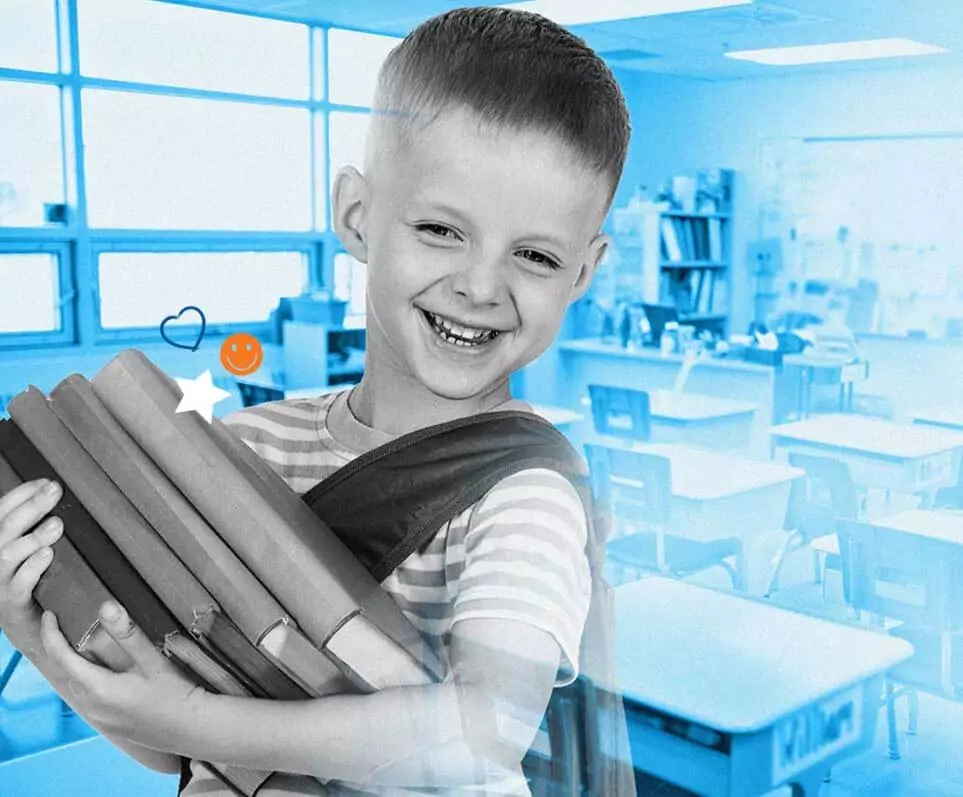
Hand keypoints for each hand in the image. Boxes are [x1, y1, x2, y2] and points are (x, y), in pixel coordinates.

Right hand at [0, 479, 64, 657]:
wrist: (28, 627)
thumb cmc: (32, 580)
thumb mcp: (30, 550)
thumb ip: (37, 527)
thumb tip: (57, 496)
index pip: (1, 511)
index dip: (21, 494)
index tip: (46, 482)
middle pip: (5, 527)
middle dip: (31, 506)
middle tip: (55, 491)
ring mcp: (0, 582)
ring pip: (8, 555)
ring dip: (33, 537)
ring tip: (57, 525)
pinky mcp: (12, 603)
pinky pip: (18, 584)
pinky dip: (32, 568)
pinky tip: (47, 555)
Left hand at [40, 600, 207, 752]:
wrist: (193, 729)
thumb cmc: (176, 694)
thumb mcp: (153, 661)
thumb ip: (128, 634)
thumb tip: (105, 607)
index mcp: (99, 689)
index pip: (62, 658)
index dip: (51, 634)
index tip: (49, 615)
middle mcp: (92, 707)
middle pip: (67, 672)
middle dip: (62, 647)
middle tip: (66, 623)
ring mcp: (100, 719)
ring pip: (77, 685)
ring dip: (76, 664)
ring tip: (84, 643)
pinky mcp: (110, 725)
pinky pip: (88, 698)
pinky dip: (88, 679)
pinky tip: (104, 670)